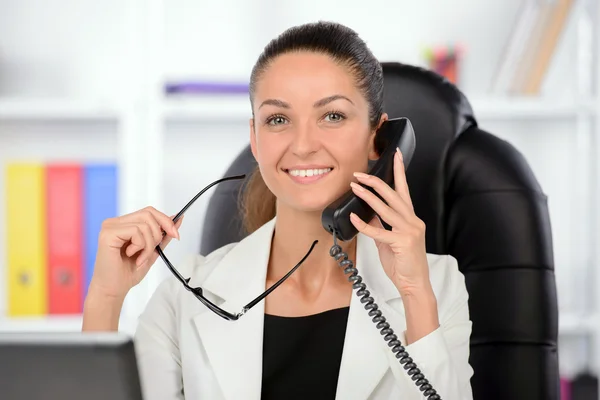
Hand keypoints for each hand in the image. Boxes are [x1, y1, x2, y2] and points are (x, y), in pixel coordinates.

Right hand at [88, 206, 182, 300]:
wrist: (113, 290)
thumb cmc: (128, 272)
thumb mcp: (152, 250)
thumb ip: (163, 234)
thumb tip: (178, 218)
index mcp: (123, 224)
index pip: (149, 211)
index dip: (165, 220)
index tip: (175, 234)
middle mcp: (115, 222)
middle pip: (148, 214)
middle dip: (159, 234)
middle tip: (155, 250)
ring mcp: (110, 227)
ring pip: (144, 224)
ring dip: (149, 245)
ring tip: (140, 258)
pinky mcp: (108, 234)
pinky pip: (136, 231)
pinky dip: (140, 246)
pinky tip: (132, 256)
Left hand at [348, 148, 430, 296]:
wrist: (413, 283)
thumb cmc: (403, 263)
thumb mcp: (390, 240)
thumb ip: (381, 225)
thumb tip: (368, 213)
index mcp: (411, 219)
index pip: (404, 190)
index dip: (400, 171)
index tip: (396, 155)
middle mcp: (412, 221)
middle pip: (394, 194)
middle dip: (376, 181)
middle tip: (361, 173)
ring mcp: (409, 231)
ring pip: (386, 208)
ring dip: (368, 196)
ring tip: (355, 186)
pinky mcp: (402, 242)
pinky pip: (379, 231)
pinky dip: (364, 224)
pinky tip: (354, 217)